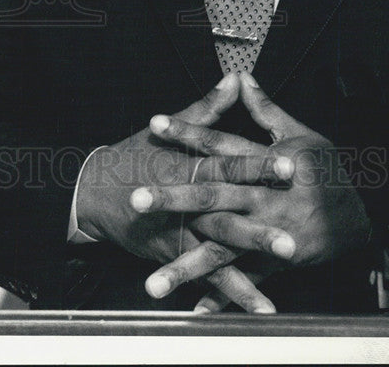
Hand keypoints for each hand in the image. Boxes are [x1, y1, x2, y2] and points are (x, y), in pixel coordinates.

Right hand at [75, 73, 278, 311]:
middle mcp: (188, 202)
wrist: (95, 191)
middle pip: (228, 216)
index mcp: (192, 166)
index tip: (292, 165)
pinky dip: (228, 294)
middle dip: (260, 230)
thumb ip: (209, 107)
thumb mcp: (170, 127)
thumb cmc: (136, 155)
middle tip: (293, 241)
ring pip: (217, 252)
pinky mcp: (173, 253)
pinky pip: (204, 277)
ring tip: (274, 293)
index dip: (261, 163)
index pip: (231, 163)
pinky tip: (254, 309)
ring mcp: (180, 232)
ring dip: (246, 274)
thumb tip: (235, 79)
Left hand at [133, 72, 371, 305]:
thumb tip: (240, 78)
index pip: (221, 143)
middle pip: (212, 196)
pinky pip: (244, 280)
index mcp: (267, 163)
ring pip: (221, 248)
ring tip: (153, 282)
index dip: (188, 133)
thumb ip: (265, 109)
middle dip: (173, 199)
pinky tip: (194, 310)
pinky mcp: (275, 261)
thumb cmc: (330, 171)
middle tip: (136, 198)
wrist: (364, 214)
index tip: (155, 124)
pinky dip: (223, 298)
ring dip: (186, 265)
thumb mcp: (300, 134)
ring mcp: (268, 233)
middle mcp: (264, 197)